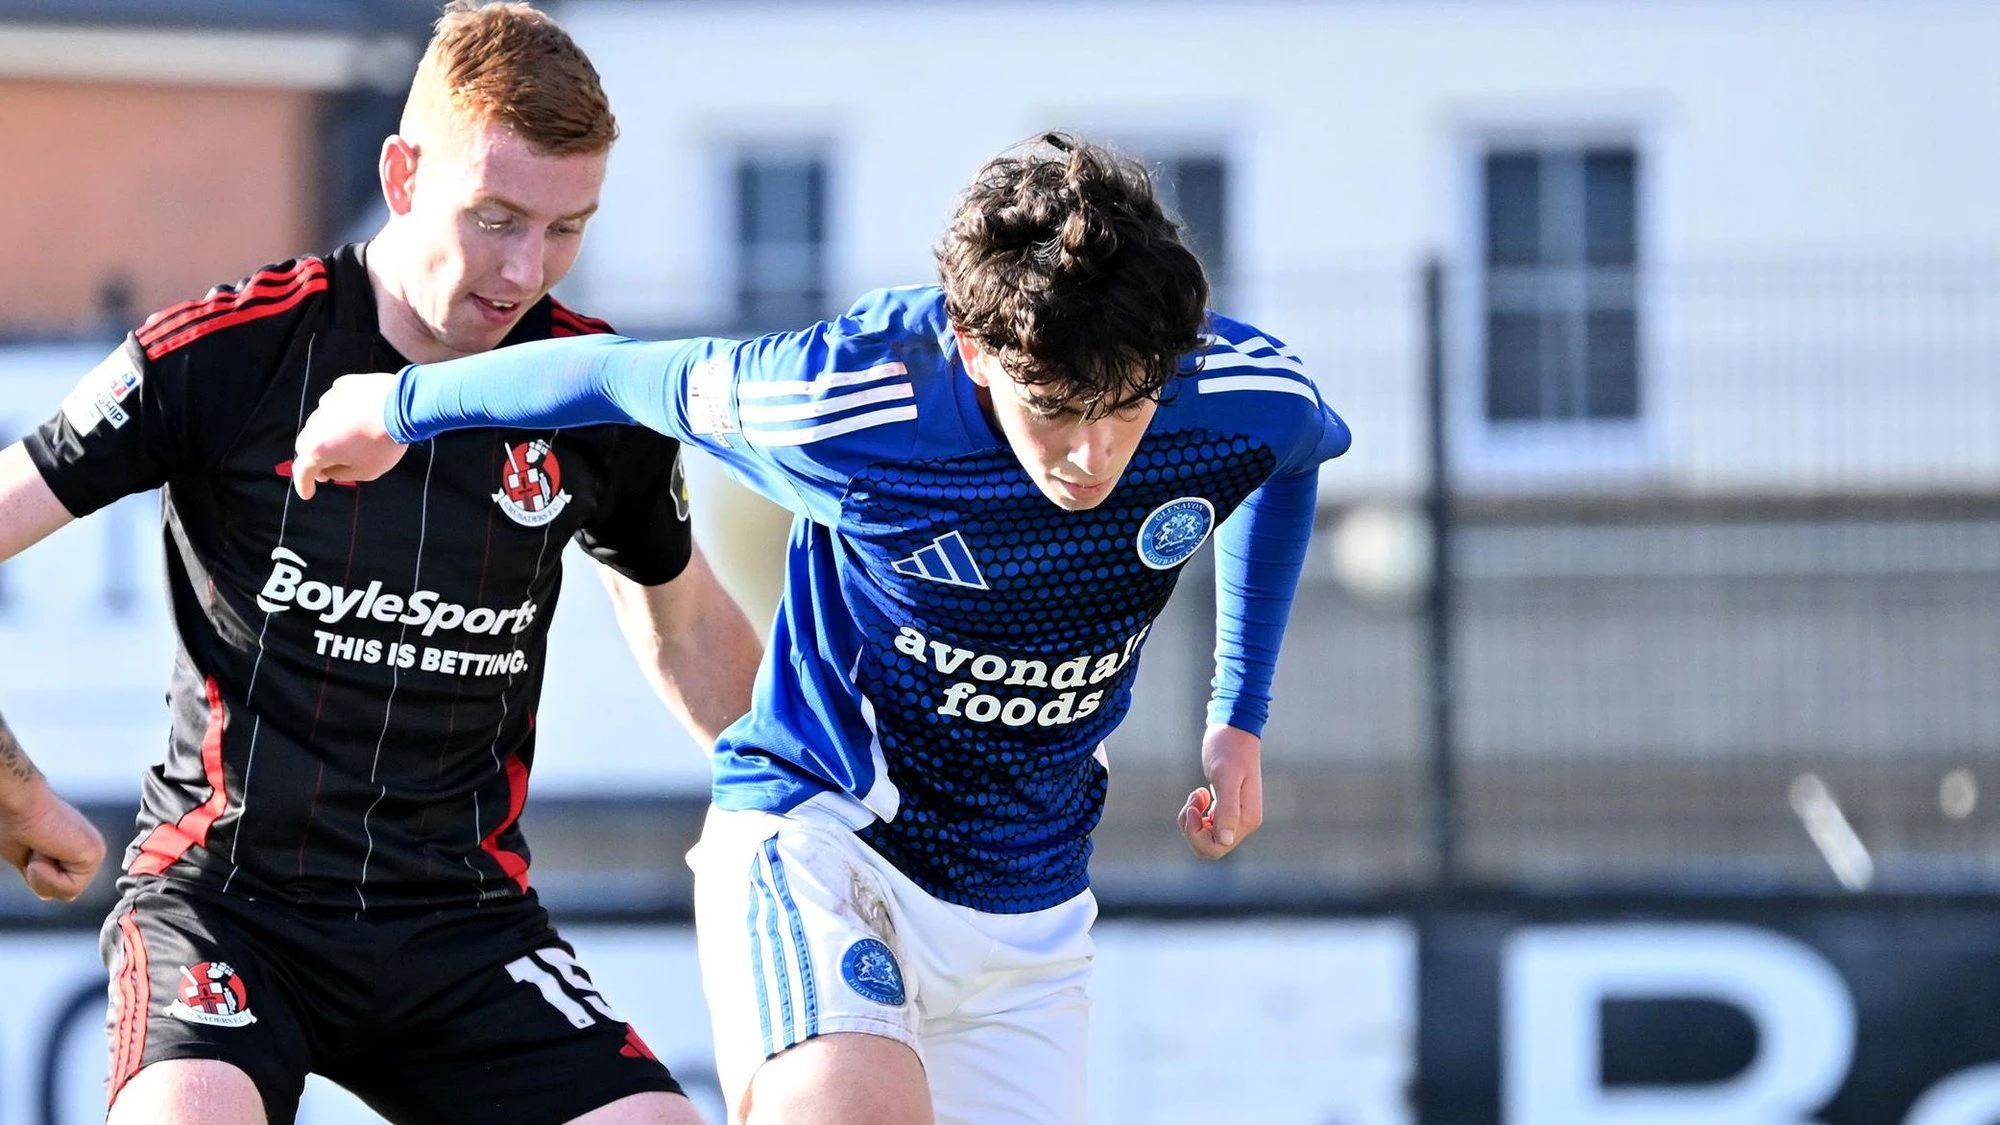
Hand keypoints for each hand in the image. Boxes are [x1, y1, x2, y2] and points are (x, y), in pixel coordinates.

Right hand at [0, 781, 105, 900]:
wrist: (18, 802)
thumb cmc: (14, 821)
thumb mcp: (26, 856)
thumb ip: (43, 874)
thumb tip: (47, 894)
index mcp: (75, 847)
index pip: (60, 886)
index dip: (37, 877)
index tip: (31, 849)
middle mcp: (90, 848)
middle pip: (66, 892)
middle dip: (41, 879)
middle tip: (34, 850)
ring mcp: (94, 851)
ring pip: (69, 894)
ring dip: (43, 876)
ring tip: (40, 848)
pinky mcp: (94, 854)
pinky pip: (70, 889)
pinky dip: (48, 876)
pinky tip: (45, 849)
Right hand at [292, 372, 406, 497]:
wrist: (402, 406)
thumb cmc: (383, 444)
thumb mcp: (365, 471)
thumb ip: (341, 474)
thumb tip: (329, 469)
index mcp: (317, 448)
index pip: (303, 470)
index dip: (304, 484)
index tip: (308, 494)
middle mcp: (316, 423)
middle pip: (306, 444)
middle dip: (314, 459)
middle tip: (328, 469)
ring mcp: (328, 402)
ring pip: (320, 422)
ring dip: (327, 435)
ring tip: (347, 443)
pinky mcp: (342, 387)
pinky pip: (335, 404)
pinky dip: (340, 414)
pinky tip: (356, 419)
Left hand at [1177, 724, 1263, 859]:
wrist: (1233, 728)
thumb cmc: (1229, 748)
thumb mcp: (1224, 777)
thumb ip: (1227, 810)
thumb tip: (1224, 841)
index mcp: (1247, 819)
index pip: (1217, 847)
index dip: (1197, 834)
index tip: (1192, 807)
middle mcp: (1244, 822)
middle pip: (1210, 848)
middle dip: (1193, 829)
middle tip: (1191, 802)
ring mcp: (1236, 816)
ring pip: (1206, 838)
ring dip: (1193, 820)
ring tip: (1196, 794)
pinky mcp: (1226, 808)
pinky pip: (1207, 825)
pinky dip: (1196, 813)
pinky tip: (1200, 793)